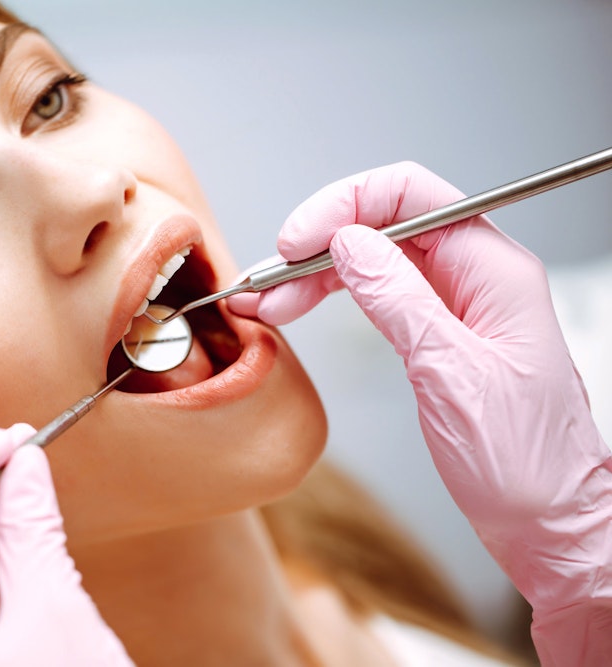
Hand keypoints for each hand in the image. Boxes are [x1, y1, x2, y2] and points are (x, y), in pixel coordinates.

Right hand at [229, 162, 611, 665]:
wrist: (548, 520)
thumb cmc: (523, 460)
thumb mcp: (451, 374)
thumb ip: (398, 299)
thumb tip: (347, 242)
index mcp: (493, 270)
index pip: (412, 195)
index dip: (345, 205)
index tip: (296, 240)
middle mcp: (475, 276)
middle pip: (384, 223)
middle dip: (317, 243)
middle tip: (267, 281)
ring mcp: (454, 303)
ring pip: (372, 259)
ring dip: (313, 275)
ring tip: (265, 302)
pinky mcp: (435, 332)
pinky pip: (375, 294)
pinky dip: (330, 300)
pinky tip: (295, 311)